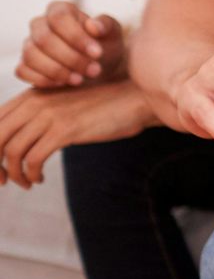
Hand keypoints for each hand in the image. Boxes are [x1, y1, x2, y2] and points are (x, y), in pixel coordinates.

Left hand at [0, 81, 153, 188]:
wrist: (134, 99)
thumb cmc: (101, 106)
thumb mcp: (63, 106)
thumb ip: (38, 116)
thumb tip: (15, 145)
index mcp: (30, 96)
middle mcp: (34, 102)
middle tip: (2, 181)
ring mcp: (49, 115)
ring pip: (12, 151)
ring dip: (14, 174)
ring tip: (26, 183)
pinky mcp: (65, 130)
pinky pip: (33, 159)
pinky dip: (31, 174)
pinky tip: (39, 179)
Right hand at [17, 1, 125, 88]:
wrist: (100, 65)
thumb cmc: (105, 44)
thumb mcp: (113, 33)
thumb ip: (106, 25)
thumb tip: (93, 25)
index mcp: (60, 9)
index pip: (59, 18)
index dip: (76, 36)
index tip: (97, 53)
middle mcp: (40, 24)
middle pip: (44, 39)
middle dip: (70, 58)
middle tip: (94, 70)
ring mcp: (29, 44)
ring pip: (31, 55)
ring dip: (57, 71)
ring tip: (80, 79)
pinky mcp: (24, 64)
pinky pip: (23, 71)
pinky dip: (43, 79)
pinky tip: (63, 84)